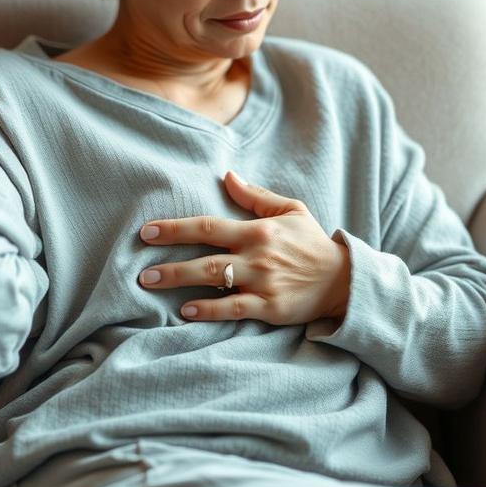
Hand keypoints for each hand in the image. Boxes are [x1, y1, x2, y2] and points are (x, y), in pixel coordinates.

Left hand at [137, 170, 350, 324]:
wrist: (344, 280)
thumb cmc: (312, 244)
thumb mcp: (290, 210)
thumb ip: (255, 196)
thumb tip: (227, 176)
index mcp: (259, 230)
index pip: (209, 226)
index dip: (176, 228)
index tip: (147, 231)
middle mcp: (258, 255)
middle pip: (206, 256)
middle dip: (169, 261)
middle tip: (141, 268)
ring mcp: (264, 283)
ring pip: (215, 281)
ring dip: (180, 282)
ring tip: (151, 284)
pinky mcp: (270, 308)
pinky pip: (233, 309)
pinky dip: (208, 310)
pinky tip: (185, 310)